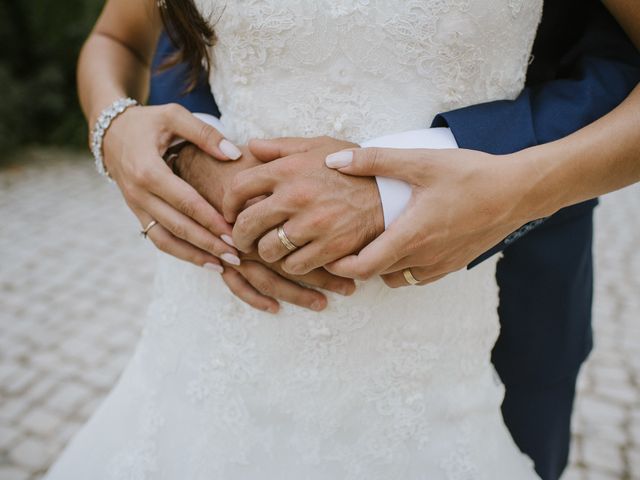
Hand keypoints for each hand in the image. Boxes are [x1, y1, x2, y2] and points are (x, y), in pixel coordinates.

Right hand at [103, 103, 242, 268]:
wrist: (110, 133)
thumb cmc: (148, 122)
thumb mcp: (174, 115)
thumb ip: (205, 133)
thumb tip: (234, 155)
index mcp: (148, 170)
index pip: (185, 201)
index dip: (210, 219)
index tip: (234, 232)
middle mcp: (139, 193)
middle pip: (177, 226)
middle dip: (207, 244)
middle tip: (236, 256)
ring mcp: (136, 207)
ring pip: (165, 240)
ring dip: (194, 256)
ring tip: (223, 265)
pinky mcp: (138, 214)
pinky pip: (158, 239)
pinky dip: (181, 253)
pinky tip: (205, 261)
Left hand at [222, 137, 384, 275]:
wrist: (391, 194)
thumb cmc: (352, 170)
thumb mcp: (320, 147)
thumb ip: (282, 147)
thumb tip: (250, 146)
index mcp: (289, 169)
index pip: (239, 188)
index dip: (227, 204)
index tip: (229, 214)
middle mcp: (296, 196)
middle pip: (247, 224)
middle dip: (240, 236)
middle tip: (244, 240)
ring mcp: (313, 225)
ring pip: (268, 250)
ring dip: (267, 252)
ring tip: (273, 248)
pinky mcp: (329, 248)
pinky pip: (294, 266)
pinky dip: (292, 264)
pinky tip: (297, 256)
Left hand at [324, 147, 539, 285]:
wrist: (518, 191)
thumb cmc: (471, 175)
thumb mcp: (420, 161)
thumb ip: (374, 161)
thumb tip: (335, 161)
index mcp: (411, 236)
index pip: (364, 267)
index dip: (340, 266)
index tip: (327, 254)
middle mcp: (424, 258)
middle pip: (376, 274)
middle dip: (355, 265)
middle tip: (342, 246)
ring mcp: (440, 265)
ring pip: (397, 277)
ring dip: (380, 266)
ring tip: (373, 242)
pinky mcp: (453, 264)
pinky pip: (418, 276)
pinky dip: (403, 266)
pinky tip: (404, 243)